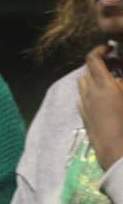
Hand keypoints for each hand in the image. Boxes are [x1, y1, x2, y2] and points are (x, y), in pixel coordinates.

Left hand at [79, 45, 122, 170]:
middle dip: (100, 65)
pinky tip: (106, 100)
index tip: (110, 48)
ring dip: (95, 80)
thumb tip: (119, 79)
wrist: (120, 156)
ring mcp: (85, 108)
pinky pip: (84, 100)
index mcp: (103, 86)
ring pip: (84, 86)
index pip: (92, 59)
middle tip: (118, 66)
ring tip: (113, 82)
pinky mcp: (85, 120)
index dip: (99, 50)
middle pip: (87, 72)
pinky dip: (92, 94)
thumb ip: (122, 83)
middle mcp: (89, 95)